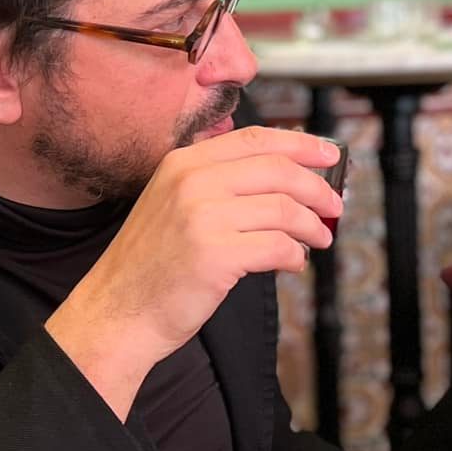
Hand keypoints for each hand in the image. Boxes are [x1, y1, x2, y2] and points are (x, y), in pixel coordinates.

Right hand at [57, 126, 343, 370]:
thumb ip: (218, 186)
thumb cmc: (152, 265)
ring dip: (311, 226)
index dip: (300, 144)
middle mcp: (191, 182)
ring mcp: (202, 217)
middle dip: (317, 188)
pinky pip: (277, 246)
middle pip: (277, 170)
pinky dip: (295, 255)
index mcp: (182, 163)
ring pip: (283, 209)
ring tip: (319, 239)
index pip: (255, 139)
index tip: (330, 154)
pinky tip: (294, 263)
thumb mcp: (174, 206)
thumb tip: (287, 181)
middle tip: (335, 206)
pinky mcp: (215, 255)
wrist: (116, 311)